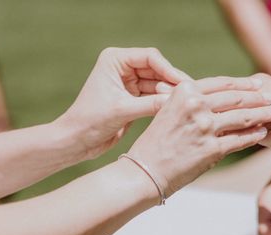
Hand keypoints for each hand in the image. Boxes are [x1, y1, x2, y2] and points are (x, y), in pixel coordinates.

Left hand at [56, 47, 188, 161]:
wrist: (77, 141)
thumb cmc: (90, 121)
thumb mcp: (123, 110)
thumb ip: (151, 104)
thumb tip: (178, 101)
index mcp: (115, 60)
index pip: (150, 57)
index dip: (169, 69)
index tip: (183, 84)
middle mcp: (123, 68)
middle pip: (157, 69)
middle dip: (173, 82)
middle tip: (192, 94)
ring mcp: (129, 84)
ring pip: (158, 84)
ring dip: (170, 94)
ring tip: (186, 105)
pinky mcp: (134, 99)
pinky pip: (155, 97)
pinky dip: (164, 103)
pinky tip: (177, 110)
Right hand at [127, 76, 270, 198]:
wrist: (145, 171)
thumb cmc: (155, 143)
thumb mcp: (168, 112)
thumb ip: (191, 103)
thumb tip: (217, 100)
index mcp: (184, 92)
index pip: (221, 84)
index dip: (243, 84)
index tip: (258, 84)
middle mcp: (196, 106)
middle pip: (236, 98)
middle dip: (259, 98)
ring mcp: (205, 127)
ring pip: (243, 117)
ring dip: (264, 114)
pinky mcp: (212, 149)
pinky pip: (240, 140)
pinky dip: (255, 135)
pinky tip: (263, 132)